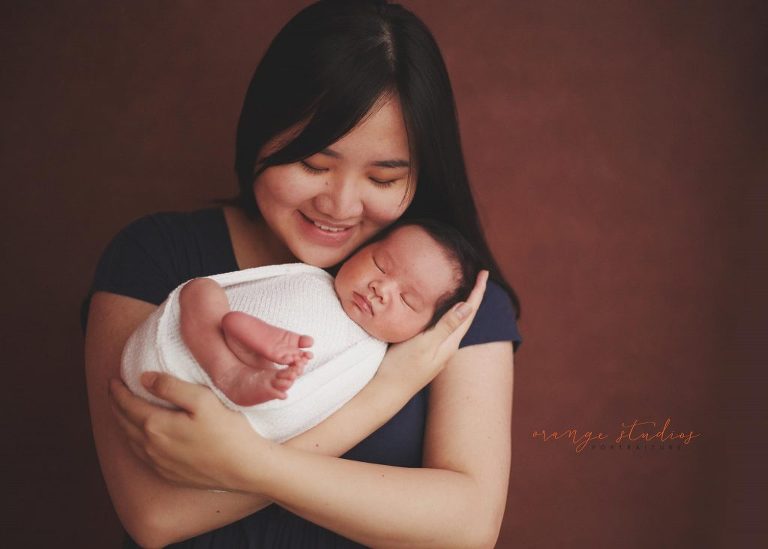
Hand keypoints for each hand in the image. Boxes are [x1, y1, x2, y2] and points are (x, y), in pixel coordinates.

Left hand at [109, 373, 269, 491]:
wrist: (244, 467)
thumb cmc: (227, 430)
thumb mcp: (202, 400)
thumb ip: (171, 387)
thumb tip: (144, 378)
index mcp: (156, 425)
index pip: (127, 404)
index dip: (118, 391)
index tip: (113, 379)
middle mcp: (151, 447)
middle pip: (124, 423)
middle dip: (116, 405)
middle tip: (114, 392)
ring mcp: (159, 463)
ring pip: (131, 441)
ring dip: (122, 424)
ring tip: (122, 411)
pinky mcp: (169, 474)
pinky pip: (142, 455)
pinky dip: (134, 441)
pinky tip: (140, 437)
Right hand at [376, 270, 487, 390]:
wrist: (384, 393)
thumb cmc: (402, 368)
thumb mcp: (424, 344)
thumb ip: (446, 326)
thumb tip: (468, 306)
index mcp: (450, 343)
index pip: (469, 312)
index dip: (478, 292)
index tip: (484, 273)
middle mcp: (447, 347)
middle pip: (466, 317)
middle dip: (474, 296)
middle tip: (479, 277)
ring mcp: (436, 351)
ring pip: (455, 323)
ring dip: (462, 305)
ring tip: (467, 290)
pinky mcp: (425, 352)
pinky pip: (443, 328)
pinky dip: (447, 314)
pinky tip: (441, 313)